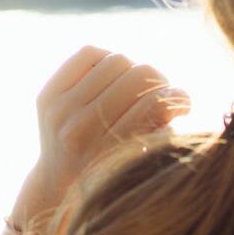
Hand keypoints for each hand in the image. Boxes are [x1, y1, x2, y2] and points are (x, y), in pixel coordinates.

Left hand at [14, 46, 190, 223]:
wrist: (63, 181)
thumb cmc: (121, 165)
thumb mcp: (151, 156)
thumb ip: (167, 129)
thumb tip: (178, 97)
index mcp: (110, 150)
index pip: (157, 103)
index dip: (179, 99)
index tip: (185, 106)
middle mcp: (79, 130)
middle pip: (140, 75)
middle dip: (159, 82)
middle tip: (162, 93)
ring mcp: (60, 111)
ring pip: (118, 60)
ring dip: (134, 71)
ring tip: (136, 87)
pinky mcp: (47, 95)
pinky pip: (90, 53)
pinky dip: (107, 60)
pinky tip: (111, 79)